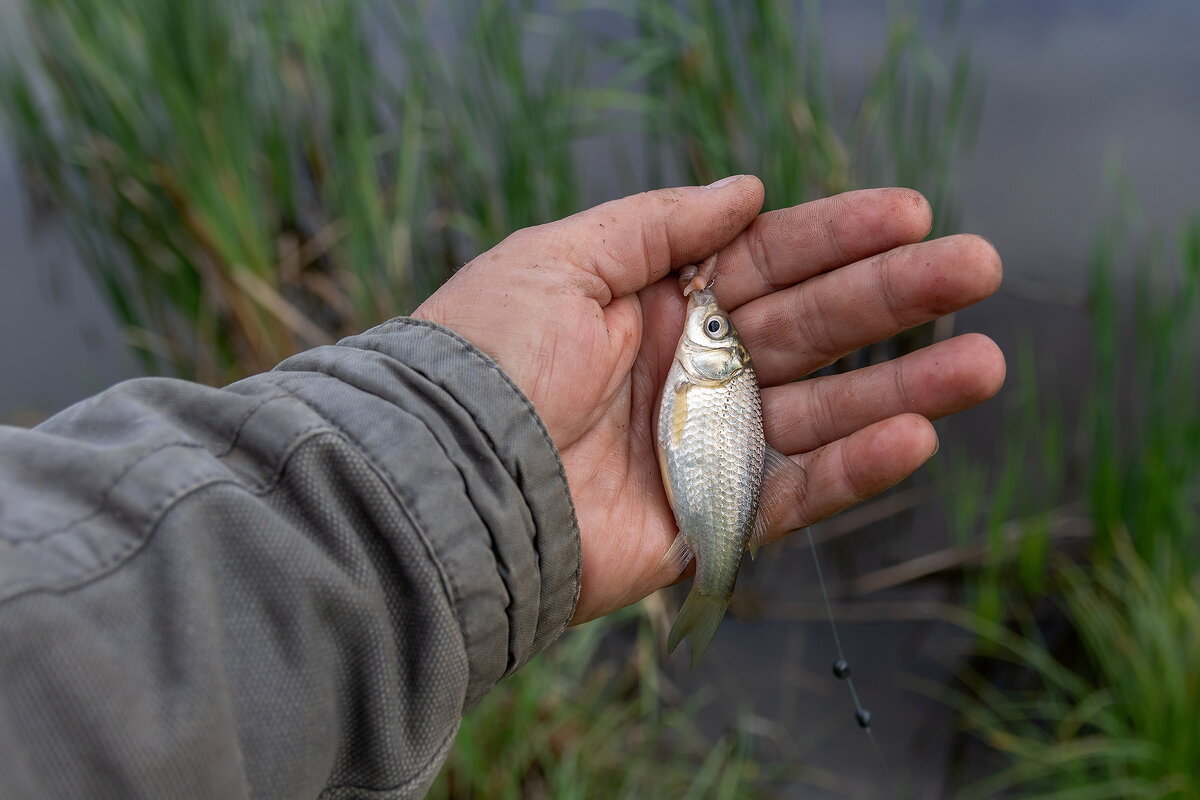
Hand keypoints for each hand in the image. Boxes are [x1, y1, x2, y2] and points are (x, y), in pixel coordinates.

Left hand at [413, 177, 1004, 623]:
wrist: (441, 480)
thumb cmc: (487, 359)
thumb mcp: (559, 258)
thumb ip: (657, 222)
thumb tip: (746, 190)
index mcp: (655, 302)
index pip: (767, 260)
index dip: (837, 236)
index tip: (911, 213)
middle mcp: (688, 370)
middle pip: (811, 327)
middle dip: (894, 297)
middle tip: (979, 268)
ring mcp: (702, 446)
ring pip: (821, 412)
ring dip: (903, 387)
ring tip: (983, 362)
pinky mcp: (705, 520)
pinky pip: (793, 494)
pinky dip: (853, 471)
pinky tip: (914, 437)